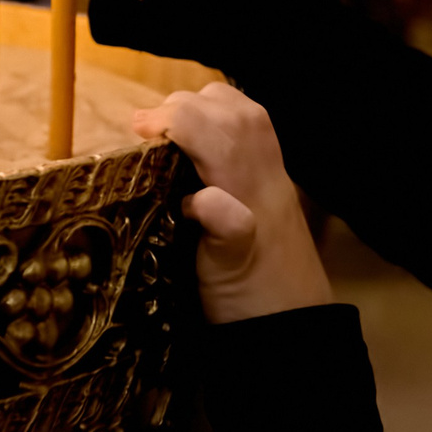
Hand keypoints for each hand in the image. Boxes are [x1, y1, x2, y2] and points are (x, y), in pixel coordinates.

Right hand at [136, 84, 331, 325]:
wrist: (292, 325)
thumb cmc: (250, 301)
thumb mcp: (227, 272)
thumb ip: (222, 228)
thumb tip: (200, 196)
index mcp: (247, 191)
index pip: (212, 130)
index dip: (171, 120)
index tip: (138, 131)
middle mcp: (265, 172)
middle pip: (229, 110)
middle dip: (183, 107)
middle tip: (147, 130)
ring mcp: (274, 173)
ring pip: (246, 112)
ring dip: (205, 106)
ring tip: (172, 127)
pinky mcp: (274, 180)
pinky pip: (255, 128)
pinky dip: (225, 117)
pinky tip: (201, 139)